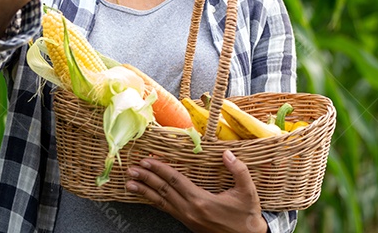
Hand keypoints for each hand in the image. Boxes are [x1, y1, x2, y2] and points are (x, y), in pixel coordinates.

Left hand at [125, 151, 267, 232]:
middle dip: (146, 178)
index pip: (175, 181)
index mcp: (201, 200)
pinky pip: (167, 210)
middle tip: (131, 169)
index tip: (146, 160)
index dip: (159, 169)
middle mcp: (190, 210)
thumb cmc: (247, 216)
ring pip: (161, 202)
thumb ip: (239, 170)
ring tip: (130, 183)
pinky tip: (147, 196)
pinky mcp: (188, 224)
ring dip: (145, 191)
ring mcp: (187, 219)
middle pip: (163, 191)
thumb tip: (227, 154)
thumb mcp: (248, 192)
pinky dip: (154, 201)